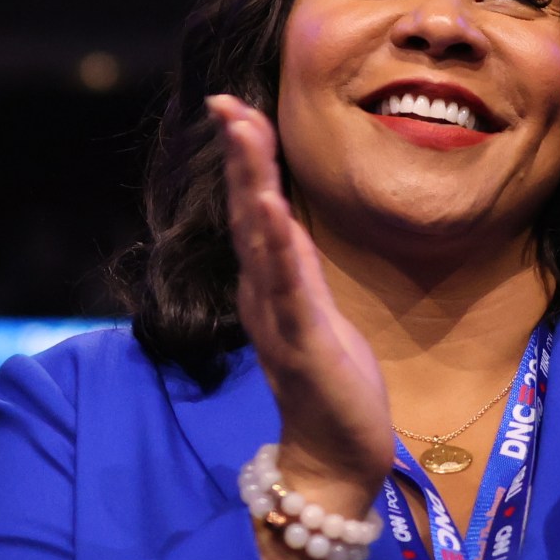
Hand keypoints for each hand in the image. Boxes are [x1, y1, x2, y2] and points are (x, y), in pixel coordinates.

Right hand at [206, 95, 391, 559]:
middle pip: (245, 211)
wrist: (335, 458)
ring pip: (261, 241)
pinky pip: (289, 288)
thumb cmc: (329, 384)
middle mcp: (263, 294)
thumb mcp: (311, 309)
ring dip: (251, 185)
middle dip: (238, 154)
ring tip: (244, 137)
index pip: (251, 207)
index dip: (242, 156)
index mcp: (268, 284)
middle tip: (224, 102)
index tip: (233, 105)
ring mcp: (280, 317)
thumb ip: (294, 266)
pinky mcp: (304, 343)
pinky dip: (277, 248)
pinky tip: (271, 211)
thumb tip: (282, 220)